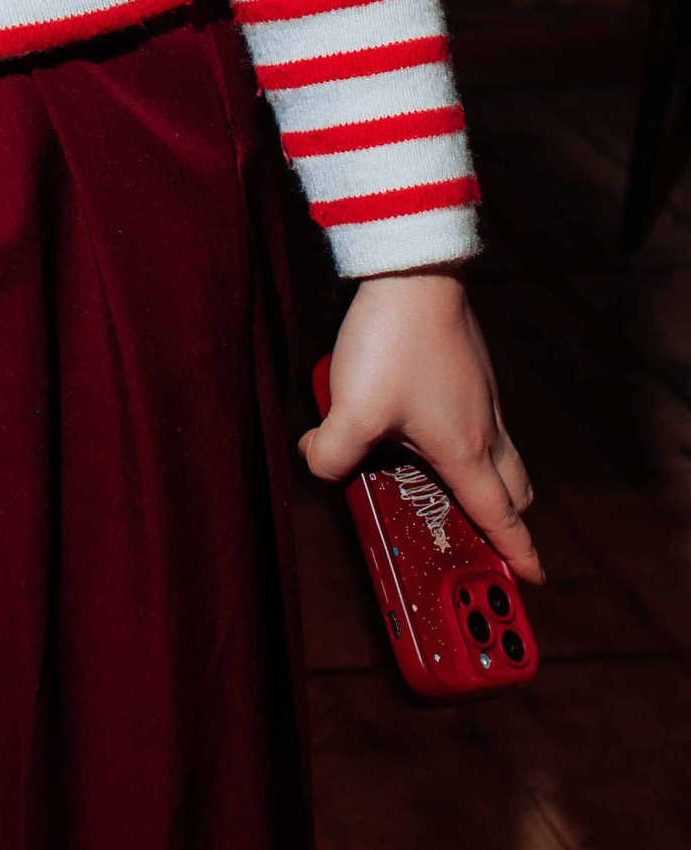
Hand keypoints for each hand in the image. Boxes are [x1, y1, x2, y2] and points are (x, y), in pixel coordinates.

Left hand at [300, 267, 542, 586]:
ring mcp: (481, 393)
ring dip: (482, 475)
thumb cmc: (393, 343)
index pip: (499, 516)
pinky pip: (478, 416)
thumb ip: (330, 453)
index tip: (532, 578)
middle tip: (483, 536)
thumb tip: (316, 463)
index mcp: (465, 450)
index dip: (517, 552)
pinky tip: (417, 423)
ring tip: (437, 483)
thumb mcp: (351, 409)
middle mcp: (484, 426)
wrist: (413, 270)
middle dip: (504, 517)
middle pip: (510, 487)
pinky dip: (463, 437)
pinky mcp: (469, 367)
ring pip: (496, 450)